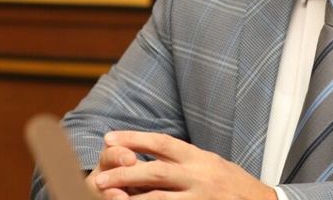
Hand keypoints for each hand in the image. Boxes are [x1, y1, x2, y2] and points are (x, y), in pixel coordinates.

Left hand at [92, 131, 276, 199]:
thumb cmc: (234, 184)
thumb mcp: (211, 163)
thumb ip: (186, 159)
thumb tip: (156, 152)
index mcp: (198, 157)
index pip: (162, 142)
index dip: (134, 138)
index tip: (109, 138)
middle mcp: (199, 174)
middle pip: (156, 170)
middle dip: (125, 174)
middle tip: (99, 178)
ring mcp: (200, 196)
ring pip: (159, 197)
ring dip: (132, 199)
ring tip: (109, 199)